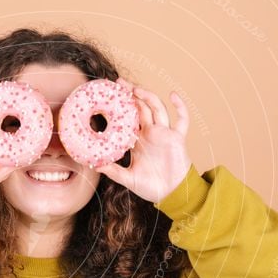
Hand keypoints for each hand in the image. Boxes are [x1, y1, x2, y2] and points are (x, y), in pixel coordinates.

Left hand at [94, 77, 193, 203]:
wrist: (171, 194)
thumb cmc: (150, 187)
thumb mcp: (128, 179)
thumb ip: (113, 171)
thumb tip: (95, 165)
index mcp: (138, 141)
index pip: (127, 118)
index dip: (120, 107)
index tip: (110, 96)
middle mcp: (150, 133)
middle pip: (140, 107)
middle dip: (131, 94)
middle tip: (119, 83)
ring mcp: (164, 133)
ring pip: (156, 109)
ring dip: (148, 97)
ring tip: (136, 89)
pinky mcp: (177, 137)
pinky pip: (182, 119)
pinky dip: (180, 106)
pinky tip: (173, 95)